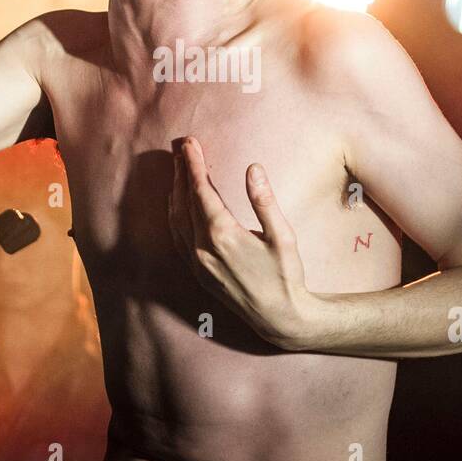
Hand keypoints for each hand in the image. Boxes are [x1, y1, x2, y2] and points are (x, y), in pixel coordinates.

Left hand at [167, 136, 314, 348]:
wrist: (279, 317)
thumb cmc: (286, 275)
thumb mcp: (282, 235)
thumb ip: (264, 200)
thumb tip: (253, 168)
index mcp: (222, 235)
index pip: (201, 190)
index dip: (193, 164)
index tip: (190, 143)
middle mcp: (202, 248)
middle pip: (184, 200)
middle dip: (182, 171)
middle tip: (182, 147)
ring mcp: (197, 262)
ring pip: (177, 218)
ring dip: (176, 191)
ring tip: (179, 168)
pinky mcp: (197, 272)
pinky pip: (178, 236)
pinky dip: (175, 214)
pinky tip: (178, 204)